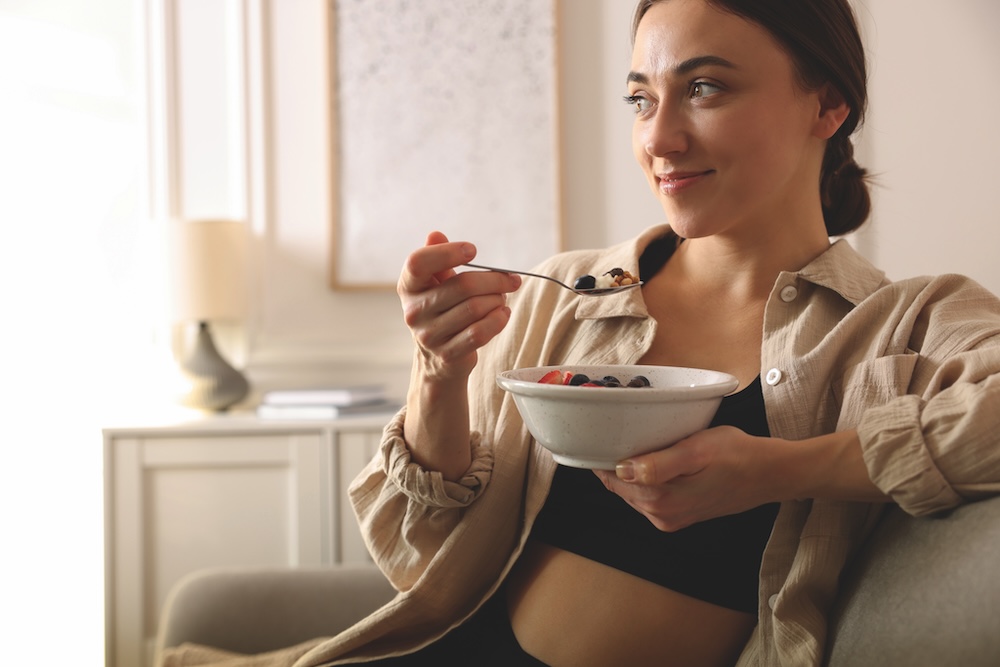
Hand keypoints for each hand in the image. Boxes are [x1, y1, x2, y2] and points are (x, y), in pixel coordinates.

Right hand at [398, 231, 521, 382]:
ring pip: (475, 308)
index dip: (447, 253)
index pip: (418, 263)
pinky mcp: (447, 354)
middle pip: (462, 286)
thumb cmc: (441, 310)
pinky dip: (498, 320)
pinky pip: (479, 333)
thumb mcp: (436, 283)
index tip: (473, 250)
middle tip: (510, 280)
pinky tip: (503, 314)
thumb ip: (437, 258)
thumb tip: (435, 235)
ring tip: (503, 298)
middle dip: (494, 280)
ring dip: (497, 300)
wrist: (437, 358)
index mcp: (408, 287)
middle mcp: (413, 311)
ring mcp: (429, 335)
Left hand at [594, 426, 782, 530]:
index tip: (600, 434)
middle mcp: (662, 516)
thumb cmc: (738, 455)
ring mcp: (670, 519)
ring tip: (636, 443)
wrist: (770, 474)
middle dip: (613, 463)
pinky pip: (648, 496)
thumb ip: (659, 463)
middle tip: (617, 433)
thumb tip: (623, 469)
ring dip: (629, 471)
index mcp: (662, 501)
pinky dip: (645, 478)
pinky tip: (654, 460)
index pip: (612, 479)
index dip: (602, 456)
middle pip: (620, 487)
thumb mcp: (698, 450)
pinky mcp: (679, 515)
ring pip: (633, 492)